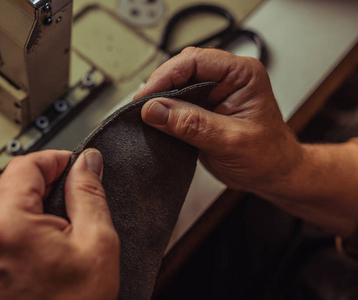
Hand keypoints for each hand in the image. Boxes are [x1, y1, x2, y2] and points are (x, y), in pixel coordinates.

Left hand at [0, 150, 119, 299]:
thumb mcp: (97, 242)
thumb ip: (89, 192)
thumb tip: (87, 161)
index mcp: (6, 225)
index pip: (25, 166)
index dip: (56, 159)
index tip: (76, 164)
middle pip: (11, 182)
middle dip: (45, 179)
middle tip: (75, 191)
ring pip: (3, 202)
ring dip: (32, 199)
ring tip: (63, 217)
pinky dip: (21, 219)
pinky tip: (45, 234)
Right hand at [135, 47, 302, 192]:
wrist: (272, 175)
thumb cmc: (267, 156)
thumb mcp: (229, 140)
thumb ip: (192, 124)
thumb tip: (154, 110)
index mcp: (241, 74)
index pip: (195, 61)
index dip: (166, 76)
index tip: (146, 97)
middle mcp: (227, 78)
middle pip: (182, 69)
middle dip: (159, 87)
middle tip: (141, 108)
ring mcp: (214, 93)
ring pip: (176, 86)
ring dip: (160, 100)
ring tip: (145, 116)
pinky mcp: (203, 108)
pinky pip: (177, 104)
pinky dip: (164, 113)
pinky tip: (156, 123)